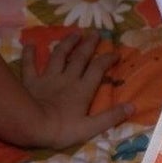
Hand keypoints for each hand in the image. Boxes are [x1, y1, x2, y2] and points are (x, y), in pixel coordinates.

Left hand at [19, 33, 133, 148]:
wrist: (32, 125)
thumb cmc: (62, 129)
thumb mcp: (90, 128)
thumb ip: (110, 117)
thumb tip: (132, 106)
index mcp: (82, 89)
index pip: (98, 69)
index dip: (107, 59)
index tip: (116, 52)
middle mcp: (67, 78)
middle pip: (80, 57)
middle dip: (89, 44)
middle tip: (95, 33)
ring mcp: (48, 78)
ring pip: (58, 56)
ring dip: (67, 43)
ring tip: (74, 33)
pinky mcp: (31, 81)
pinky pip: (29, 65)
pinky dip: (29, 54)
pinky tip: (30, 44)